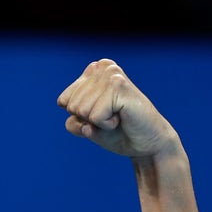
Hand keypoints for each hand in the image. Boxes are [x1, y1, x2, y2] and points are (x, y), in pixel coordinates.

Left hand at [57, 59, 178, 157]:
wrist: (148, 143)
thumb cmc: (117, 132)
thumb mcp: (86, 127)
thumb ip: (73, 122)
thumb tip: (84, 122)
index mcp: (93, 71)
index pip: (63, 101)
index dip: (80, 117)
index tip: (101, 114)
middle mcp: (103, 67)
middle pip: (71, 106)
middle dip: (89, 119)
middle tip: (112, 117)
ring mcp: (112, 75)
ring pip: (81, 110)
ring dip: (98, 121)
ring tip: (118, 117)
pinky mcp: (119, 86)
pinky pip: (94, 116)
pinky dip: (106, 124)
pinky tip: (122, 119)